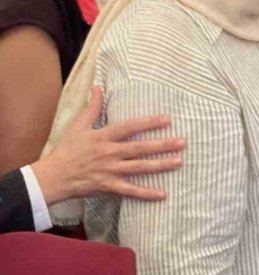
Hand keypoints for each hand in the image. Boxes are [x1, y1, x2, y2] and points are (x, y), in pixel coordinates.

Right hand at [32, 86, 184, 204]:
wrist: (52, 177)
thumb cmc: (67, 150)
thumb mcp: (78, 126)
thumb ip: (92, 107)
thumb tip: (98, 87)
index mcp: (103, 137)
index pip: (130, 127)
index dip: (148, 123)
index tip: (167, 119)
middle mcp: (109, 153)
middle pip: (140, 148)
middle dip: (162, 145)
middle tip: (182, 142)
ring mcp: (110, 171)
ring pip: (139, 168)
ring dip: (160, 165)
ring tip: (179, 162)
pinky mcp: (108, 186)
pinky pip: (130, 191)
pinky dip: (146, 193)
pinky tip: (163, 194)